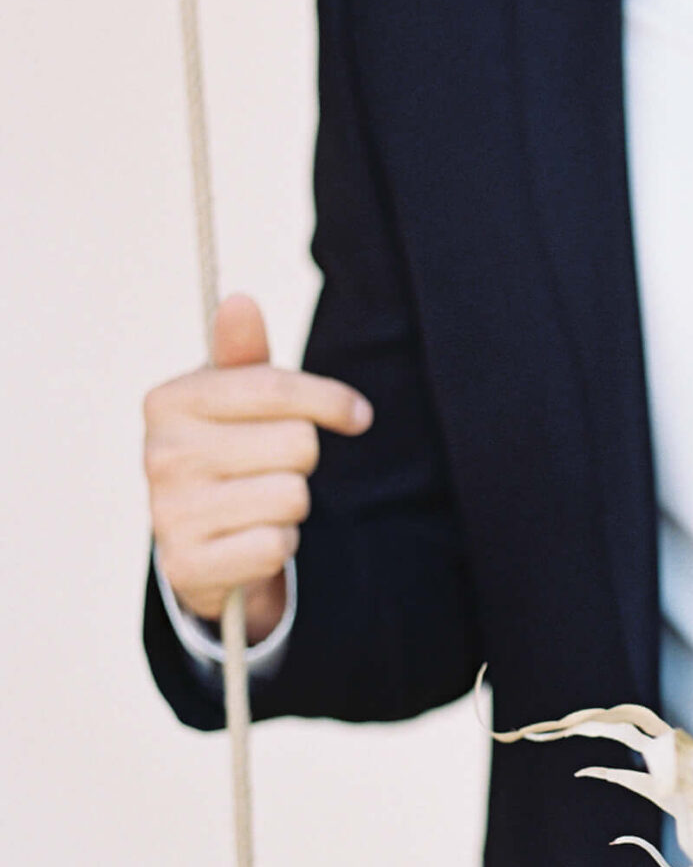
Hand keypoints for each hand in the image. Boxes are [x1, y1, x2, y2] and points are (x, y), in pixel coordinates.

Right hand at [144, 293, 371, 638]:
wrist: (196, 543)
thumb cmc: (227, 454)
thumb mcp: (231, 400)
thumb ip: (242, 354)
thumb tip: (240, 301)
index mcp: (169, 401)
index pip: (276, 388)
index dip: (331, 400)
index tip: (358, 414)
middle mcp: (161, 454)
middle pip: (298, 444)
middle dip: (302, 459)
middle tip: (274, 468)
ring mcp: (170, 512)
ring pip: (293, 497)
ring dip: (293, 505)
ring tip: (261, 504)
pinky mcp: (187, 565)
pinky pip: (276, 546)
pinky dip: (280, 546)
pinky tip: (253, 539)